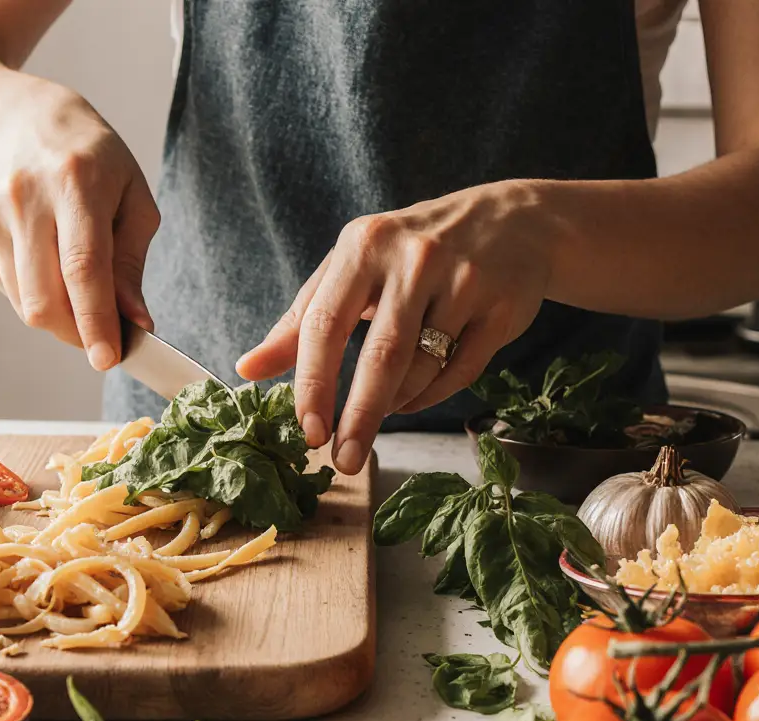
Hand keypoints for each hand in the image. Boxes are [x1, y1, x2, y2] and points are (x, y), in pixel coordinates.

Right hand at [0, 82, 158, 369]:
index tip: (108, 359)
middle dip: (79, 334)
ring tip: (81, 292)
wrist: (20, 120)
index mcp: (76, 184)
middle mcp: (26, 199)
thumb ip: (132, 263)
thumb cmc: (93, 162)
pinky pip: (11, 293)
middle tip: (105, 339)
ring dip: (62, 319)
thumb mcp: (132, 199)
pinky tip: (50, 265)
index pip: (83, 267)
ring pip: (26, 304)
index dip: (95, 320)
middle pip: (46, 298)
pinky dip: (39, 298)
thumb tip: (135, 321)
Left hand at [236, 182, 552, 473]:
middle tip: (345, 461)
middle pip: (381, 356)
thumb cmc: (411, 252)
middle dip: (359, 417)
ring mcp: (464, 281)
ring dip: (396, 404)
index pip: (325, 325)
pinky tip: (414, 397)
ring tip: (383, 410)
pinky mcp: (502, 308)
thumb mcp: (352, 269)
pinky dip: (431, 396)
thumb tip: (246, 370)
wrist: (512, 221)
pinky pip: (460, 373)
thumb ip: (300, 320)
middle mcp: (415, 259)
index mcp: (364, 246)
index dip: (314, 385)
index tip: (309, 433)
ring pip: (423, 369)